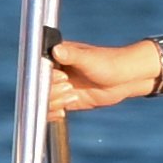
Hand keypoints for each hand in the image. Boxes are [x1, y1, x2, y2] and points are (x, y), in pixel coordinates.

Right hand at [43, 32, 158, 112]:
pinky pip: (51, 108)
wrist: (125, 80)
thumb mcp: (89, 59)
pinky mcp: (66, 99)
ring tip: (73, 96)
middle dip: (52, 92)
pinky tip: (63, 112)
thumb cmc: (110, 63)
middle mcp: (54, 71)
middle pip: (38, 86)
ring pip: (43, 100)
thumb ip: (72, 56)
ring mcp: (59, 86)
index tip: (63, 78)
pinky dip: (52, 113)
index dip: (46, 77)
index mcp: (56, 56)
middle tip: (70, 87)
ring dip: (54, 102)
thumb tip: (56, 49)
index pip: (37, 68)